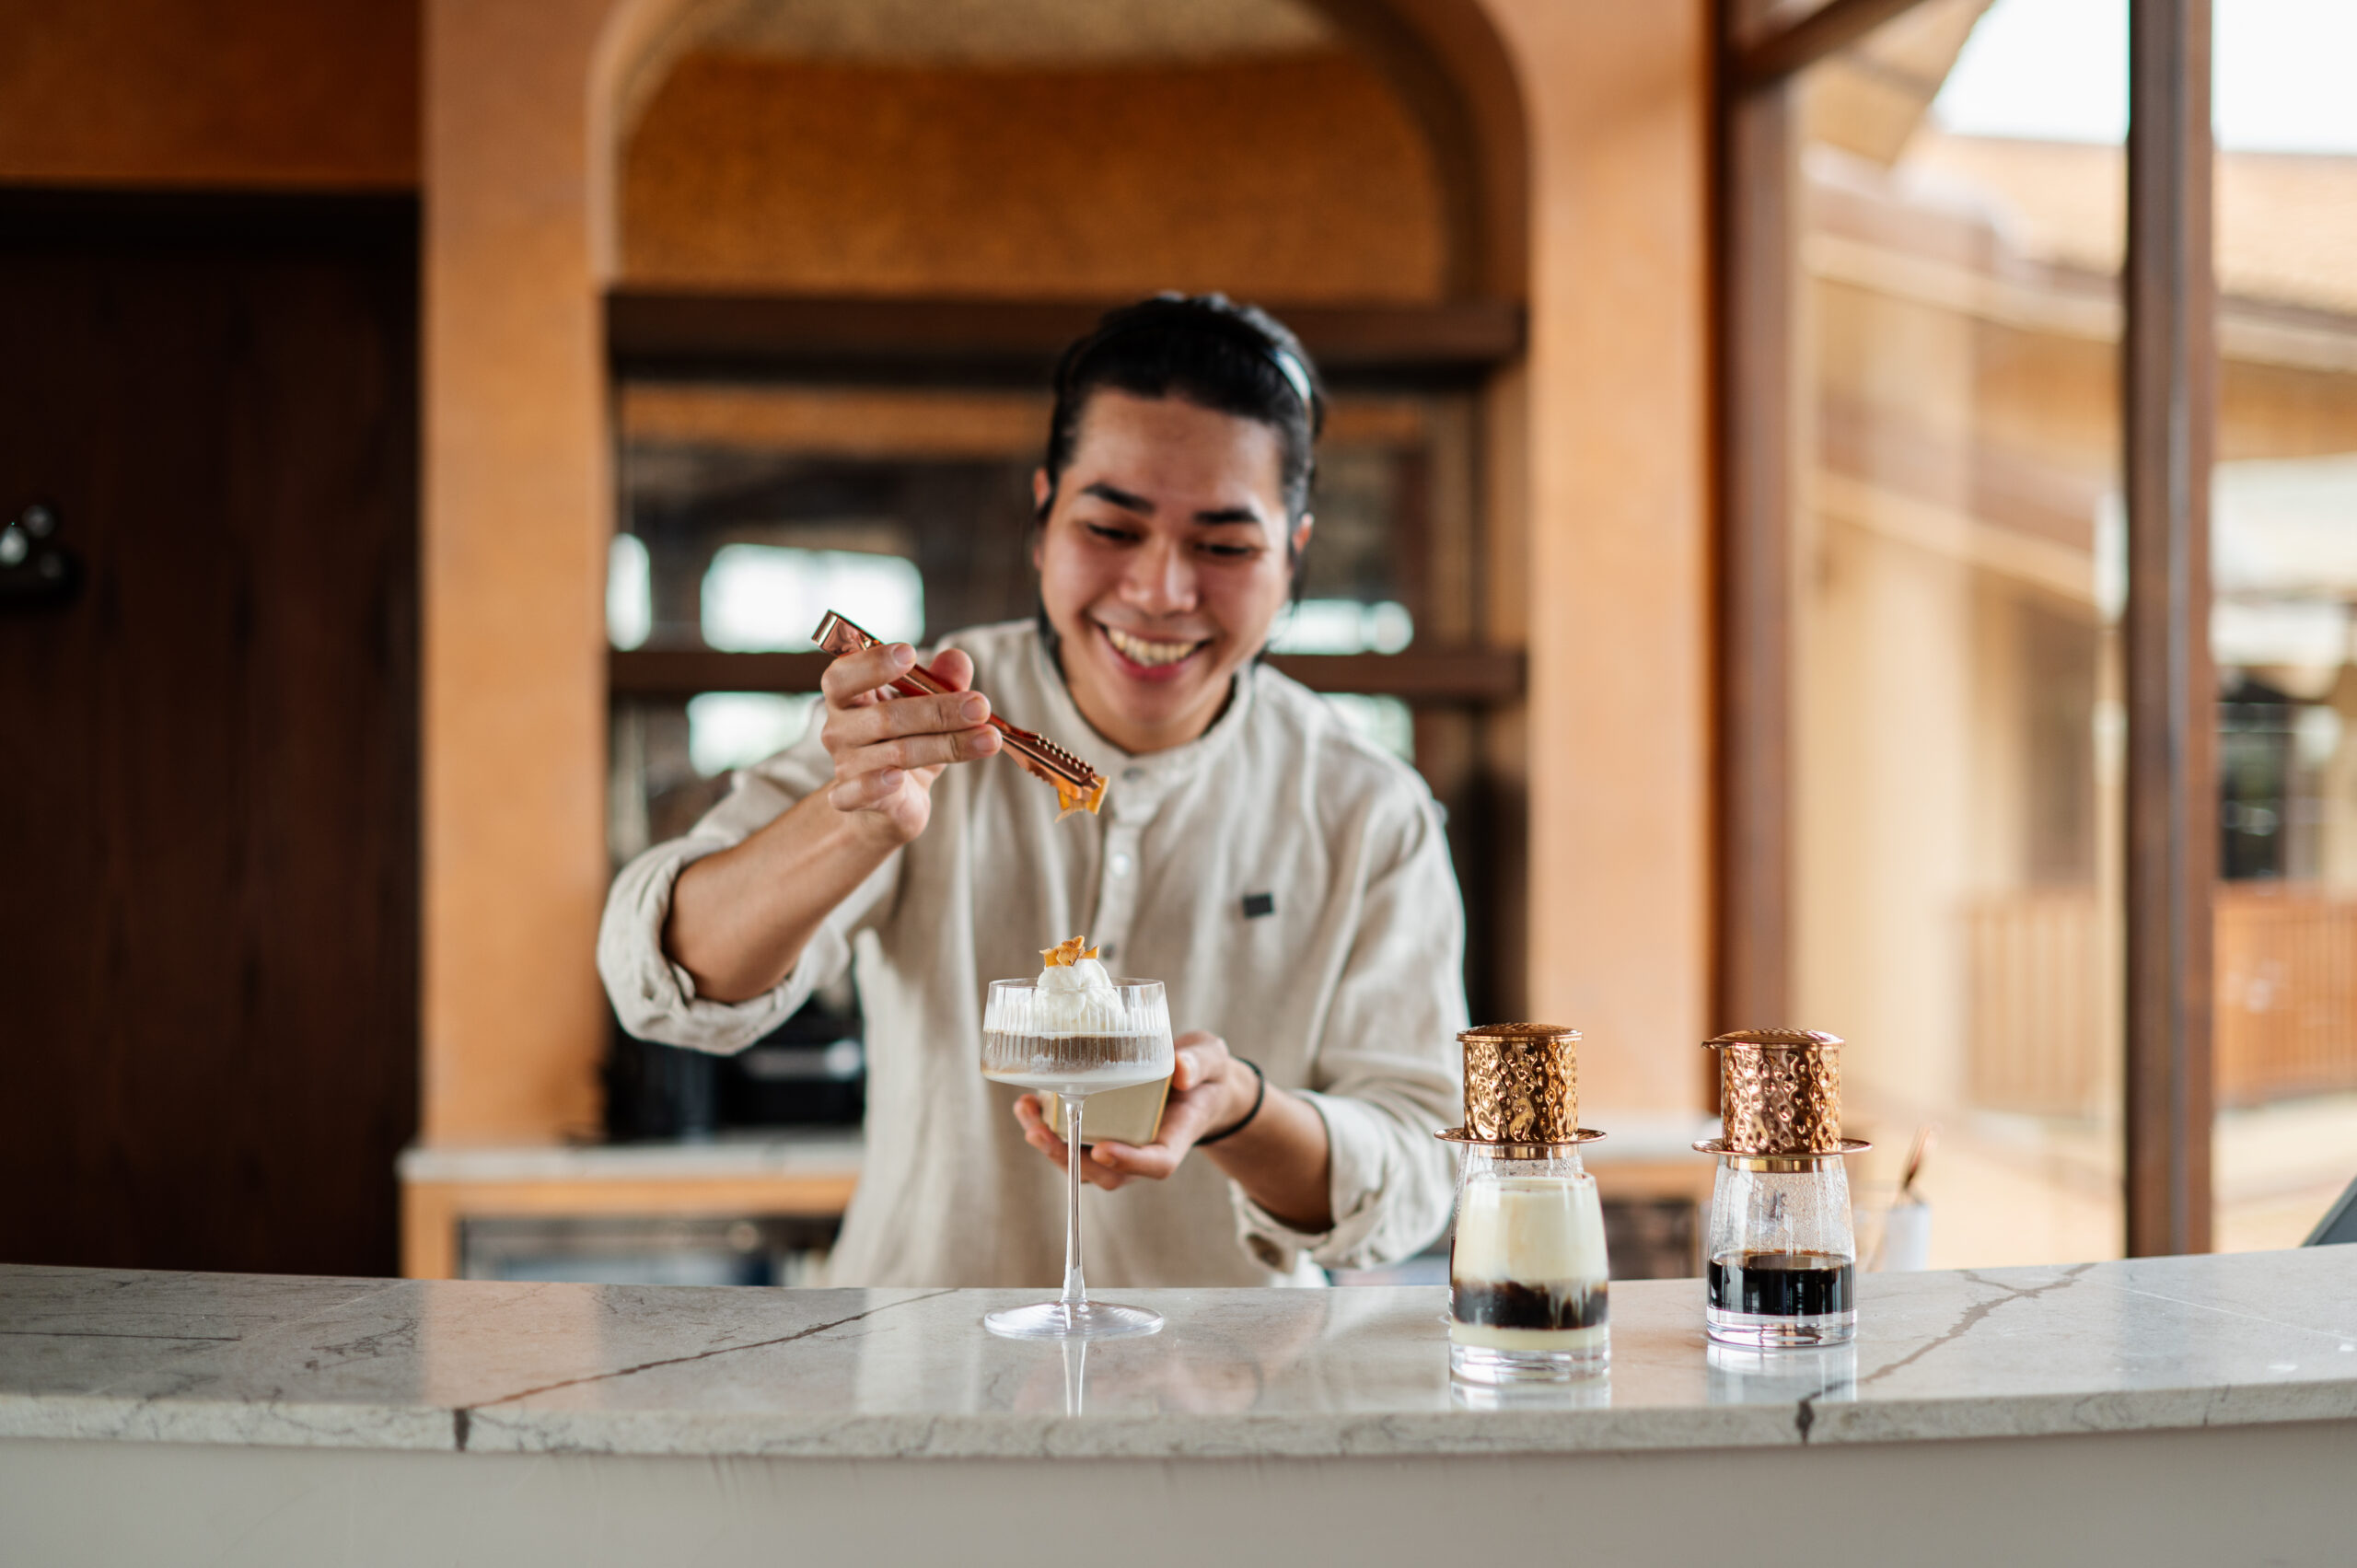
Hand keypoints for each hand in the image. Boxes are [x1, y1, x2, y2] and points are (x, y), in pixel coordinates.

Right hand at [818, 642, 1000, 842]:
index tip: (910, 653)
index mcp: (849, 696)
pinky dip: (875, 784)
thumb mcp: (928, 710)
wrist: (887, 804)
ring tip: (988, 739)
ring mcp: (844, 765)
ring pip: (896, 752)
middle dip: (939, 710)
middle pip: (886, 716)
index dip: (873, 662)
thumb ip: (942, 682)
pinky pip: (858, 793)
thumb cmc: (905, 743)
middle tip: (981, 706)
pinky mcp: (851, 799)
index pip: (844, 675)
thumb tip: (958, 659)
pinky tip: (897, 778)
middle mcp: (839, 728)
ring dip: (947, 745)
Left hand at [1013, 1031, 1256, 1189]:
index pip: (1156, 1164)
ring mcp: (1119, 1145)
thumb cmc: (1203, 1074)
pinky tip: (1028, 1104)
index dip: (1129, 1162)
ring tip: (1026, 1112)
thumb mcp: (1210, 1060)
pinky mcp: (1101, 1132)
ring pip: (1082, 1163)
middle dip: (1070, 1158)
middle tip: (1040, 1132)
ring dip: (1049, 1144)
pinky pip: (1071, 1141)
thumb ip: (1199, 1063)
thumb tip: (1181, 1069)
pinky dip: (1046, 1127)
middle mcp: (1142, 1151)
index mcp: (1174, 1139)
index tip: (1104, 1149)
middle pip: (1106, 1172)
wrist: (1196, 1082)